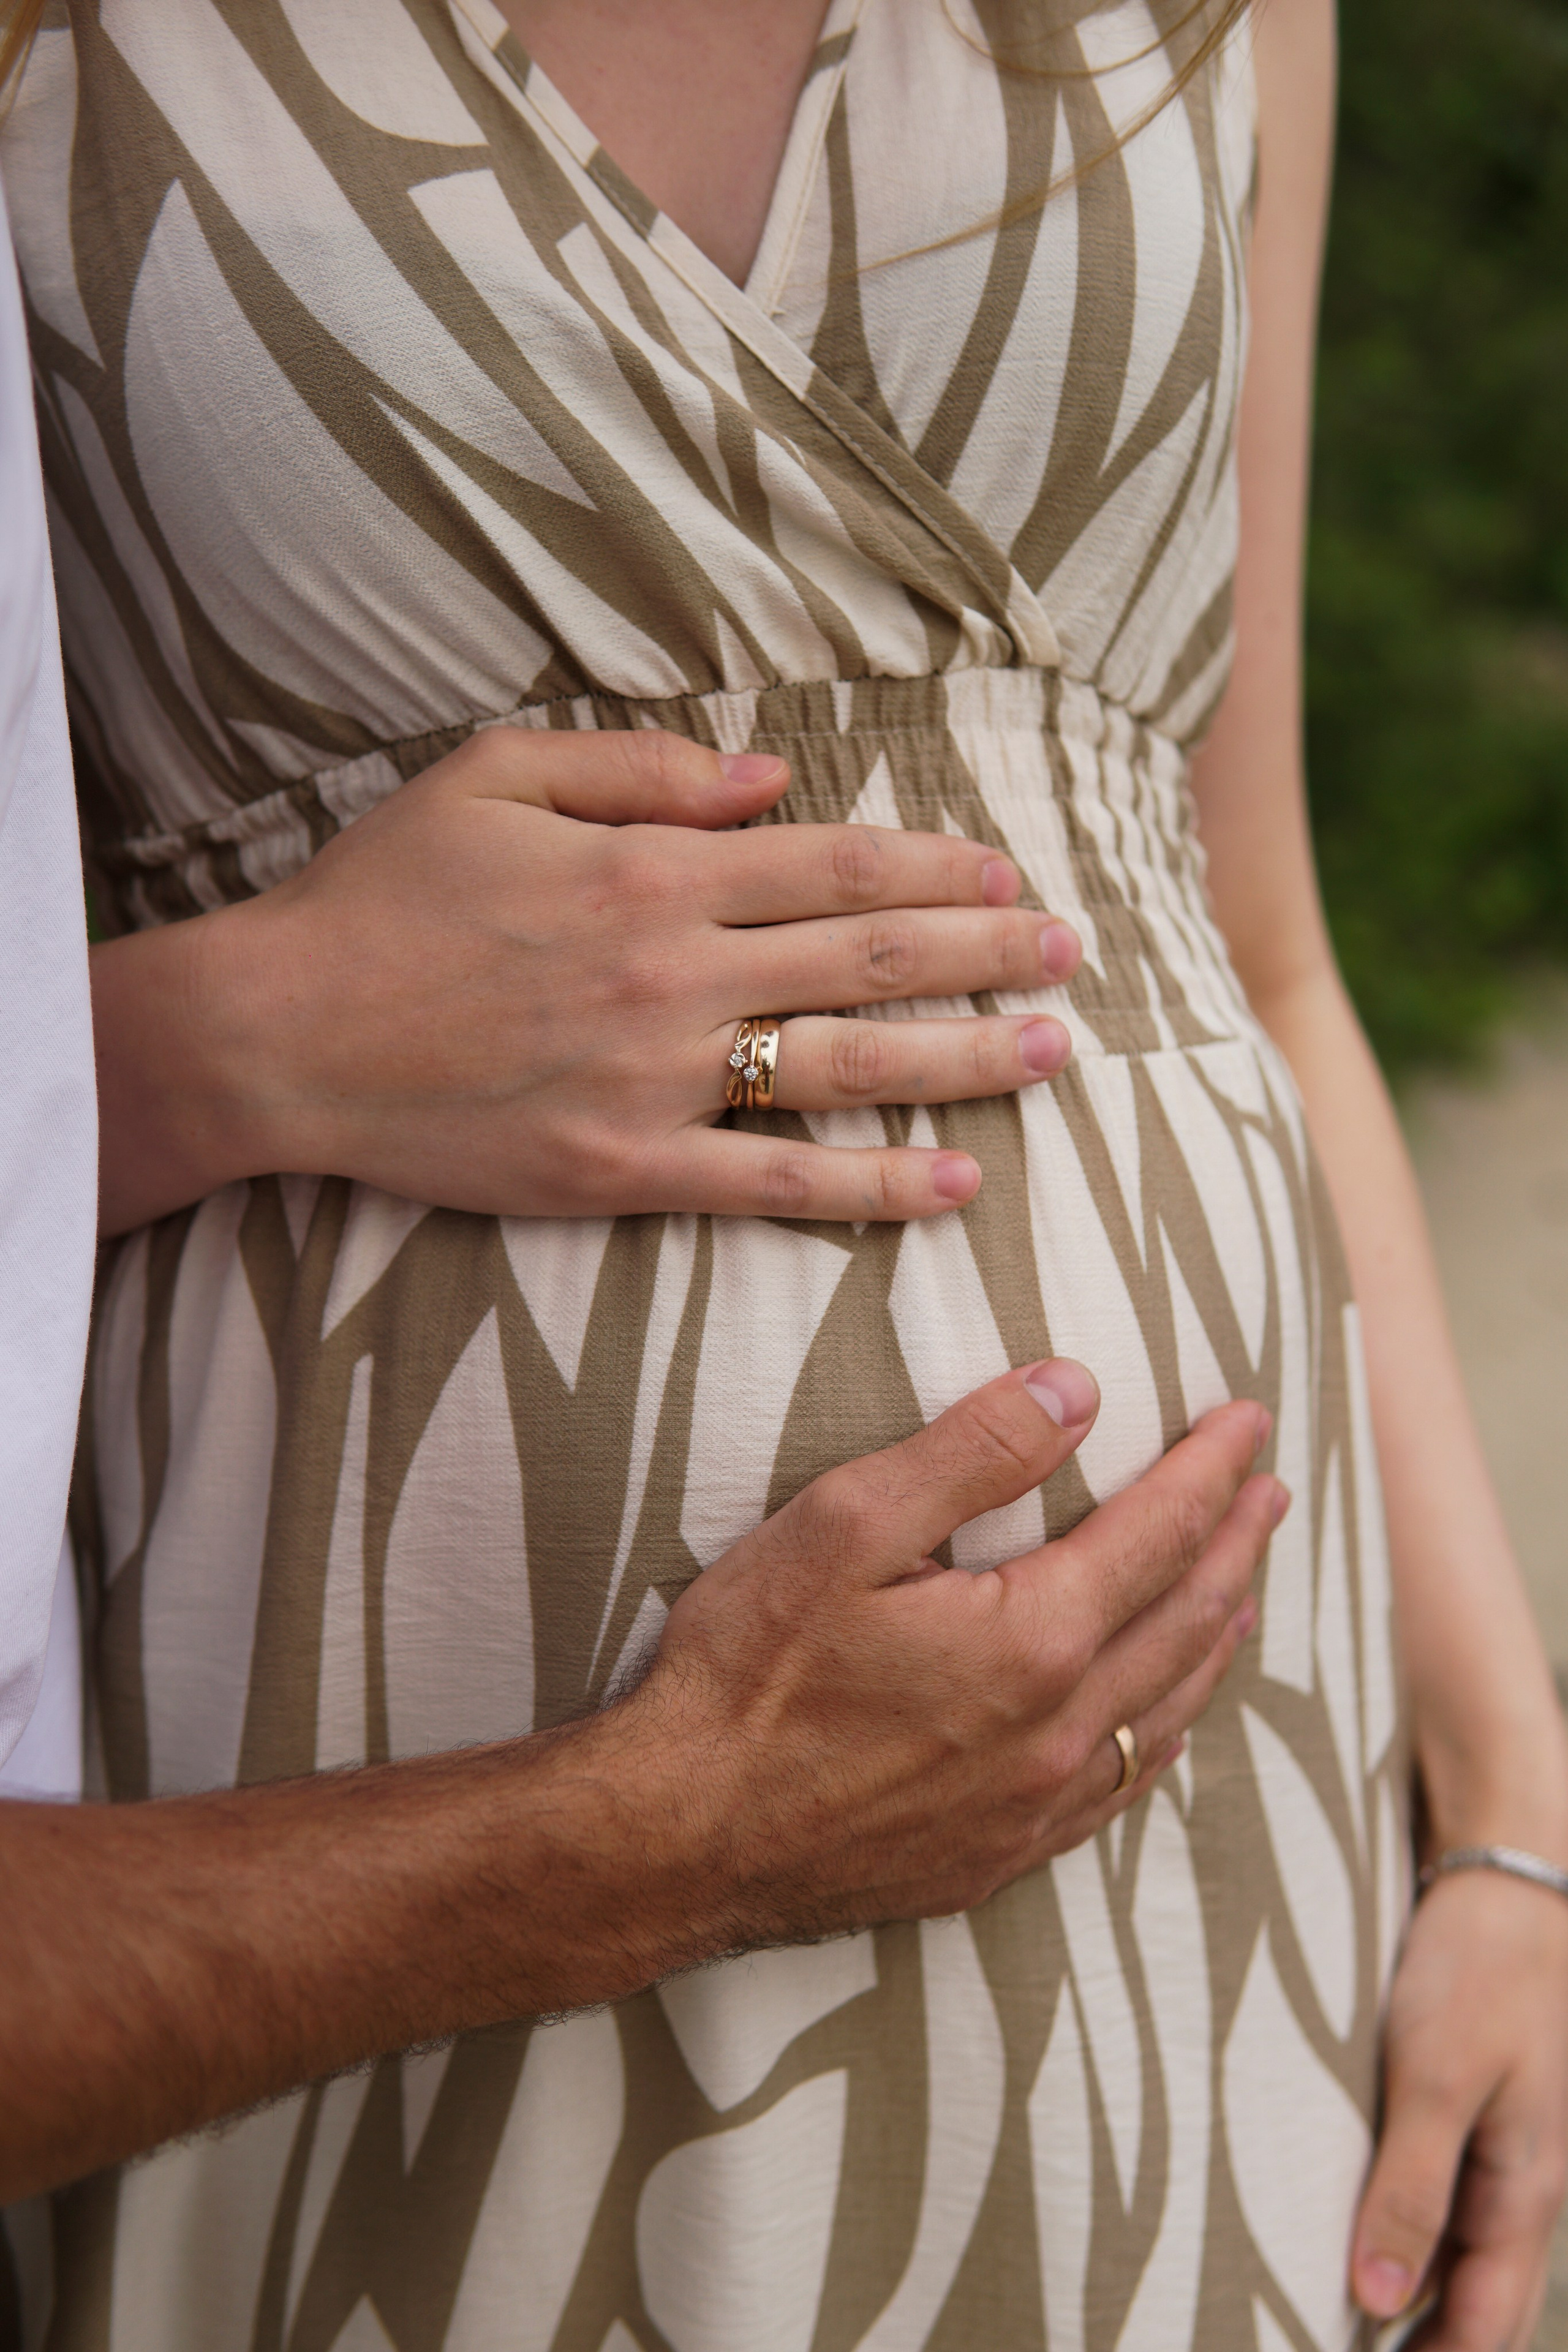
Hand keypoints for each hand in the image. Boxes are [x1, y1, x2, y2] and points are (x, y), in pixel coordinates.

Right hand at [94, 726, 1082, 1233]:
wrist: (281, 1033)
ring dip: (966, 1061)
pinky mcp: (625, 1170)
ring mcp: (659, 1078)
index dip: (939, 870)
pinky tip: (952, 1188)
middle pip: (873, 957)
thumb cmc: (380, 896)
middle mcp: (678, 971)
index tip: (1008, 875)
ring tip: (1055, 1058)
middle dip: (988, 955)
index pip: (839, 864)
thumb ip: (639, 768)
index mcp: (654, 869)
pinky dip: (872, 1187)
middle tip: (1073, 958)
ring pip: (851, 1065)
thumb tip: (770, 778)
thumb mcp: (492, 776)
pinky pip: (777, 1182)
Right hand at [612, 1362, 1280, 1954]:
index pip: (1158, 1534)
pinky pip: (1120, 1789)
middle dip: (1237, 1543)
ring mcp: (1035, 1806)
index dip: (1210, 1468)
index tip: (1250, 1418)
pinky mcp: (997, 1857)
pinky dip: (1164, 1732)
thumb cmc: (747, 1673)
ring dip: (1217, 1636)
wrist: (679, 1839)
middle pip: (1187, 1620)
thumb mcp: (844, 1526)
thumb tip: (1077, 1389)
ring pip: (1167, 1710)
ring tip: (1245, 1587)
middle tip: (1272, 1487)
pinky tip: (1166, 1720)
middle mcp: (1059, 1732)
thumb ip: (971, 1451)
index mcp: (1032, 1641)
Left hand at [1352, 1869, 1567, 2346]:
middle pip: (1471, 2306)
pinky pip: (1441, 2198)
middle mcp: (1516, 2189)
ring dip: (1404, 2294)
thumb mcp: (1437, 2080)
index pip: (1482, 2332)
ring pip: (1455, 2255)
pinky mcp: (1469, 2111)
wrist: (1510, 1880)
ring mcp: (1497, 2152)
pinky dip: (1400, 2228)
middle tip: (1319, 2344)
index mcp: (1521, 2197)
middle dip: (1417, 2346)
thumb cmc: (1478, 1972)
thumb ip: (1411, 2189)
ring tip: (1319, 2313)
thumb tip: (1377, 2299)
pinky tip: (1344, 2228)